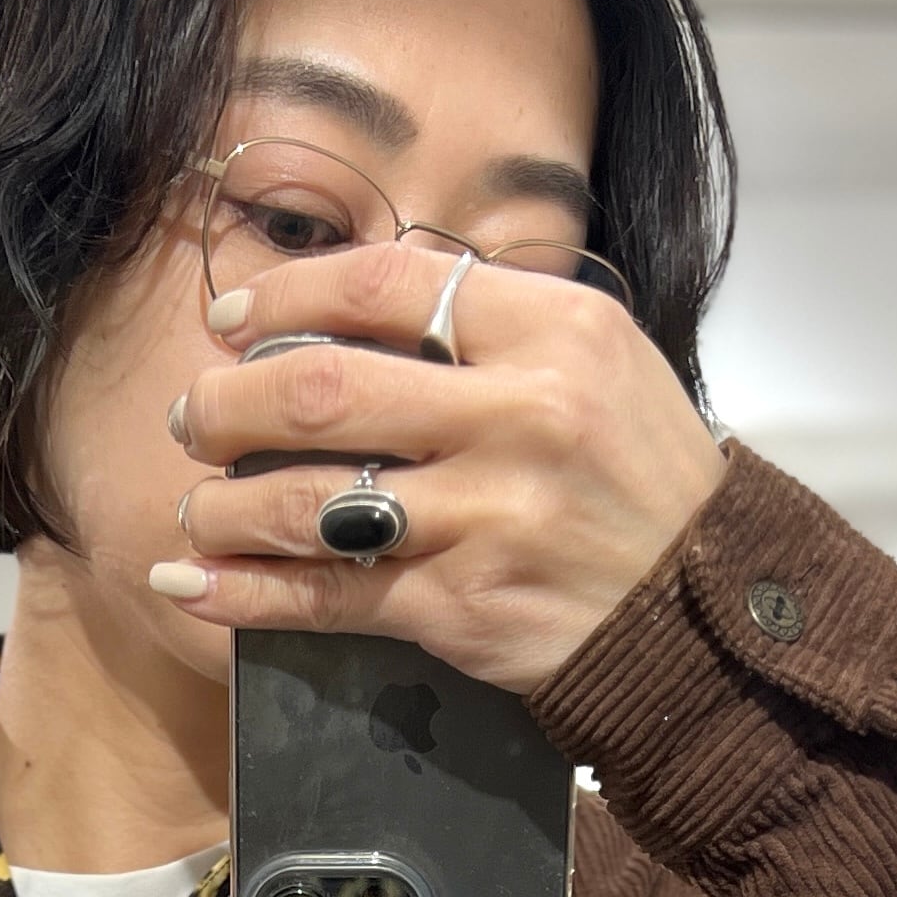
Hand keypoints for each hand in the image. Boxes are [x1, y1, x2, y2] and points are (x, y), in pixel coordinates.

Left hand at [155, 241, 727, 692]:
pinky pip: (328, 594)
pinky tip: (195, 588)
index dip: (289, 292)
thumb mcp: (596, 365)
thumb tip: (351, 313)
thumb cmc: (640, 482)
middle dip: (232, 400)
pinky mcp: (465, 606)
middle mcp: (520, 414)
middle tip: (194, 414)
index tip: (232, 314)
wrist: (702, 614)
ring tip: (193, 511)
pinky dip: (248, 594)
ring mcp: (490, 516)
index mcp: (553, 330)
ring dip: (225, 505)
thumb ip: (489, 329)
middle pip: (327, 387)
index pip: (388, 281)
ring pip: (311, 499)